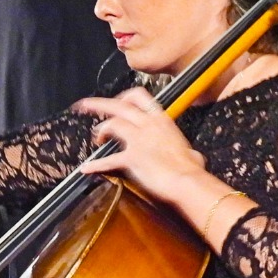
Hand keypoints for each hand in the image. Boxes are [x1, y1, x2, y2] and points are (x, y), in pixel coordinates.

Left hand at [75, 88, 205, 201]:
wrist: (188, 181)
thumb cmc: (192, 169)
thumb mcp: (190, 152)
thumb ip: (185, 151)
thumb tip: (193, 157)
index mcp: (161, 120)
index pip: (139, 97)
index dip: (123, 97)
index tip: (116, 101)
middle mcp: (148, 124)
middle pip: (117, 106)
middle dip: (98, 104)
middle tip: (85, 105)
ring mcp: (138, 139)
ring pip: (111, 125)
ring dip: (101, 131)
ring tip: (96, 139)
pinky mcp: (131, 157)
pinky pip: (108, 160)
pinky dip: (95, 164)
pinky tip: (86, 168)